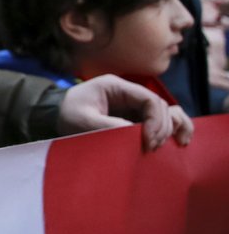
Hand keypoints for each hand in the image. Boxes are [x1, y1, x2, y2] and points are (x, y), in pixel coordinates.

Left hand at [56, 74, 189, 150]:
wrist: (55, 116)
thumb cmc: (67, 113)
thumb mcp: (82, 119)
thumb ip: (107, 125)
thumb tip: (134, 133)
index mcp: (116, 86)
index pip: (148, 98)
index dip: (155, 119)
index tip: (147, 139)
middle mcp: (128, 93)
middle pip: (160, 106)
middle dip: (161, 127)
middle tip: (150, 147)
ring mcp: (133, 105)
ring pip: (165, 112)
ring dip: (171, 128)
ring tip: (169, 146)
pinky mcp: (134, 118)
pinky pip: (159, 121)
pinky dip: (171, 130)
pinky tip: (178, 143)